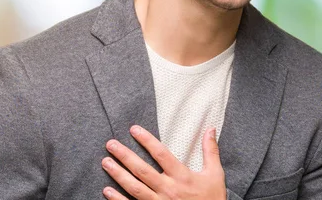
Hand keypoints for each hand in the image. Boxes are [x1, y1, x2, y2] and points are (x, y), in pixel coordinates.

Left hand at [101, 125, 225, 199]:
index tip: (133, 129)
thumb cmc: (213, 198)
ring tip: (106, 162)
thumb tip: (210, 128)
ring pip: (134, 188)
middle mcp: (168, 189)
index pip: (161, 154)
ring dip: (118, 175)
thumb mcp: (215, 174)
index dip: (147, 140)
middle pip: (142, 170)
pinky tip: (107, 191)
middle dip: (125, 156)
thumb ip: (210, 151)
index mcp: (182, 177)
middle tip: (111, 144)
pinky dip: (119, 199)